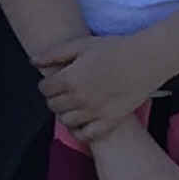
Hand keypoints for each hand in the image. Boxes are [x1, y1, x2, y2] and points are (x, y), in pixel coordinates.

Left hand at [35, 32, 170, 144]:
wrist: (146, 60)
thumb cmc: (114, 48)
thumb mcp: (82, 44)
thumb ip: (54, 54)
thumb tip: (32, 62)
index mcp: (71, 78)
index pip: (45, 89)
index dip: (46, 84)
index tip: (53, 81)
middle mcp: (80, 98)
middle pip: (53, 106)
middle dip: (54, 98)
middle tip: (63, 91)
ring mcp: (95, 112)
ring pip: (67, 121)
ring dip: (65, 114)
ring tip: (73, 104)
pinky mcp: (110, 122)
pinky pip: (86, 135)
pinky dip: (80, 131)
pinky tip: (82, 121)